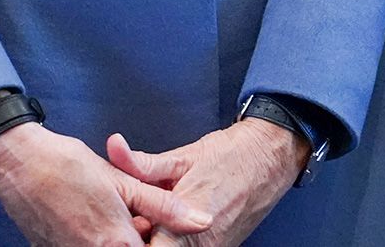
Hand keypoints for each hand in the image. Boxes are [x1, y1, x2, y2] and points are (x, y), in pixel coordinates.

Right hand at [0, 122, 210, 246]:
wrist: (16, 164)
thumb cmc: (66, 165)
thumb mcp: (121, 181)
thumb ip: (164, 206)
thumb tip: (202, 220)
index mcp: (117, 243)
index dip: (157, 237)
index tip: (152, 223)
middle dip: (138, 235)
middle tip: (133, 215)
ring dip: (117, 238)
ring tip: (109, 213)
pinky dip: (95, 238)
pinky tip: (89, 217)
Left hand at [107, 121, 303, 246]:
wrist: (270, 159)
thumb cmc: (229, 156)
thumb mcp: (183, 157)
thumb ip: (143, 163)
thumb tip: (113, 147)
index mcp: (188, 220)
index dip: (130, 240)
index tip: (117, 227)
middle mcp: (202, 243)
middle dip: (139, 239)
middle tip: (130, 220)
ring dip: (156, 239)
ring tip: (147, 219)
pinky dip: (173, 240)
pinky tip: (163, 223)